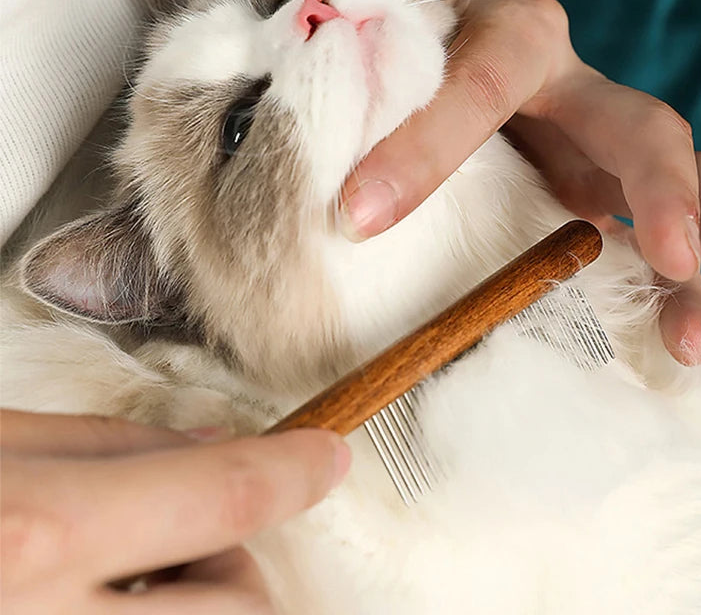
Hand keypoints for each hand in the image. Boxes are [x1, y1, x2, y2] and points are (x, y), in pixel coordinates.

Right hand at [1, 409, 349, 613]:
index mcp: (43, 532)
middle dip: (239, 557)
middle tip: (184, 526)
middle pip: (241, 604)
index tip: (326, 455)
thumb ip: (109, 446)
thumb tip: (207, 447)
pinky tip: (106, 599)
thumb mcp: (0, 444)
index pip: (222, 496)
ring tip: (135, 570)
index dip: (291, 470)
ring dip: (202, 599)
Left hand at [291, 0, 700, 365]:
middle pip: (636, 125)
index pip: (489, 81)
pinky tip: (676, 329)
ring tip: (699, 332)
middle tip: (672, 254)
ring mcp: (581, 145)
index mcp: (508, 34)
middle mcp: (564, 88)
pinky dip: (662, 275)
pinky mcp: (580, 190)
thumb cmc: (359, 28)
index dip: (431, 143)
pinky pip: (636, 228)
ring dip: (696, 248)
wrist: (370, 68)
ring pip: (664, 184)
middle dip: (656, 189)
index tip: (362, 215)